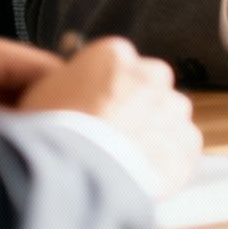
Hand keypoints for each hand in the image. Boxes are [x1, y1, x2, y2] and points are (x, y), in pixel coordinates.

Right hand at [19, 37, 200, 197]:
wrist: (71, 175)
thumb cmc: (51, 136)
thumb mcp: (41, 91)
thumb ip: (70, 80)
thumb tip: (75, 87)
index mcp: (114, 54)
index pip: (117, 63)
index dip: (105, 89)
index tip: (96, 107)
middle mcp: (150, 74)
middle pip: (148, 86)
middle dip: (135, 107)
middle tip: (110, 134)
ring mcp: (173, 108)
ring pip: (167, 116)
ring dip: (153, 132)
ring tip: (124, 157)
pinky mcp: (186, 143)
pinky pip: (181, 147)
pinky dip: (168, 159)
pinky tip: (141, 171)